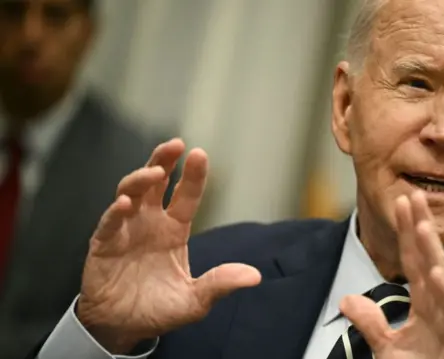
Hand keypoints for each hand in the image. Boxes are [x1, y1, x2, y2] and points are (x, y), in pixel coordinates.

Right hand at [77, 139, 260, 352]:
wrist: (123, 328)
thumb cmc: (159, 309)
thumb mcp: (196, 300)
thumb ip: (220, 283)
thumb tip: (255, 276)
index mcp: (174, 229)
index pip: (186, 196)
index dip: (193, 175)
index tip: (200, 153)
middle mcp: (150, 222)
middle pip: (155, 181)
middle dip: (164, 159)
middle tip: (176, 144)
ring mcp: (126, 230)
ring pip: (130, 192)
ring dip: (141, 178)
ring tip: (156, 172)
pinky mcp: (104, 244)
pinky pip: (109, 223)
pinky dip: (116, 211)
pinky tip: (126, 204)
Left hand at [341, 190, 443, 358]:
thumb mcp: (388, 348)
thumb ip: (371, 323)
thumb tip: (346, 298)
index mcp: (425, 302)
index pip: (413, 258)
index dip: (406, 231)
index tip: (401, 202)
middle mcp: (441, 304)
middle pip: (429, 258)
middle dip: (421, 227)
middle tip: (413, 195)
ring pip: (443, 279)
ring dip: (434, 252)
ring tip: (423, 225)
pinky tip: (436, 273)